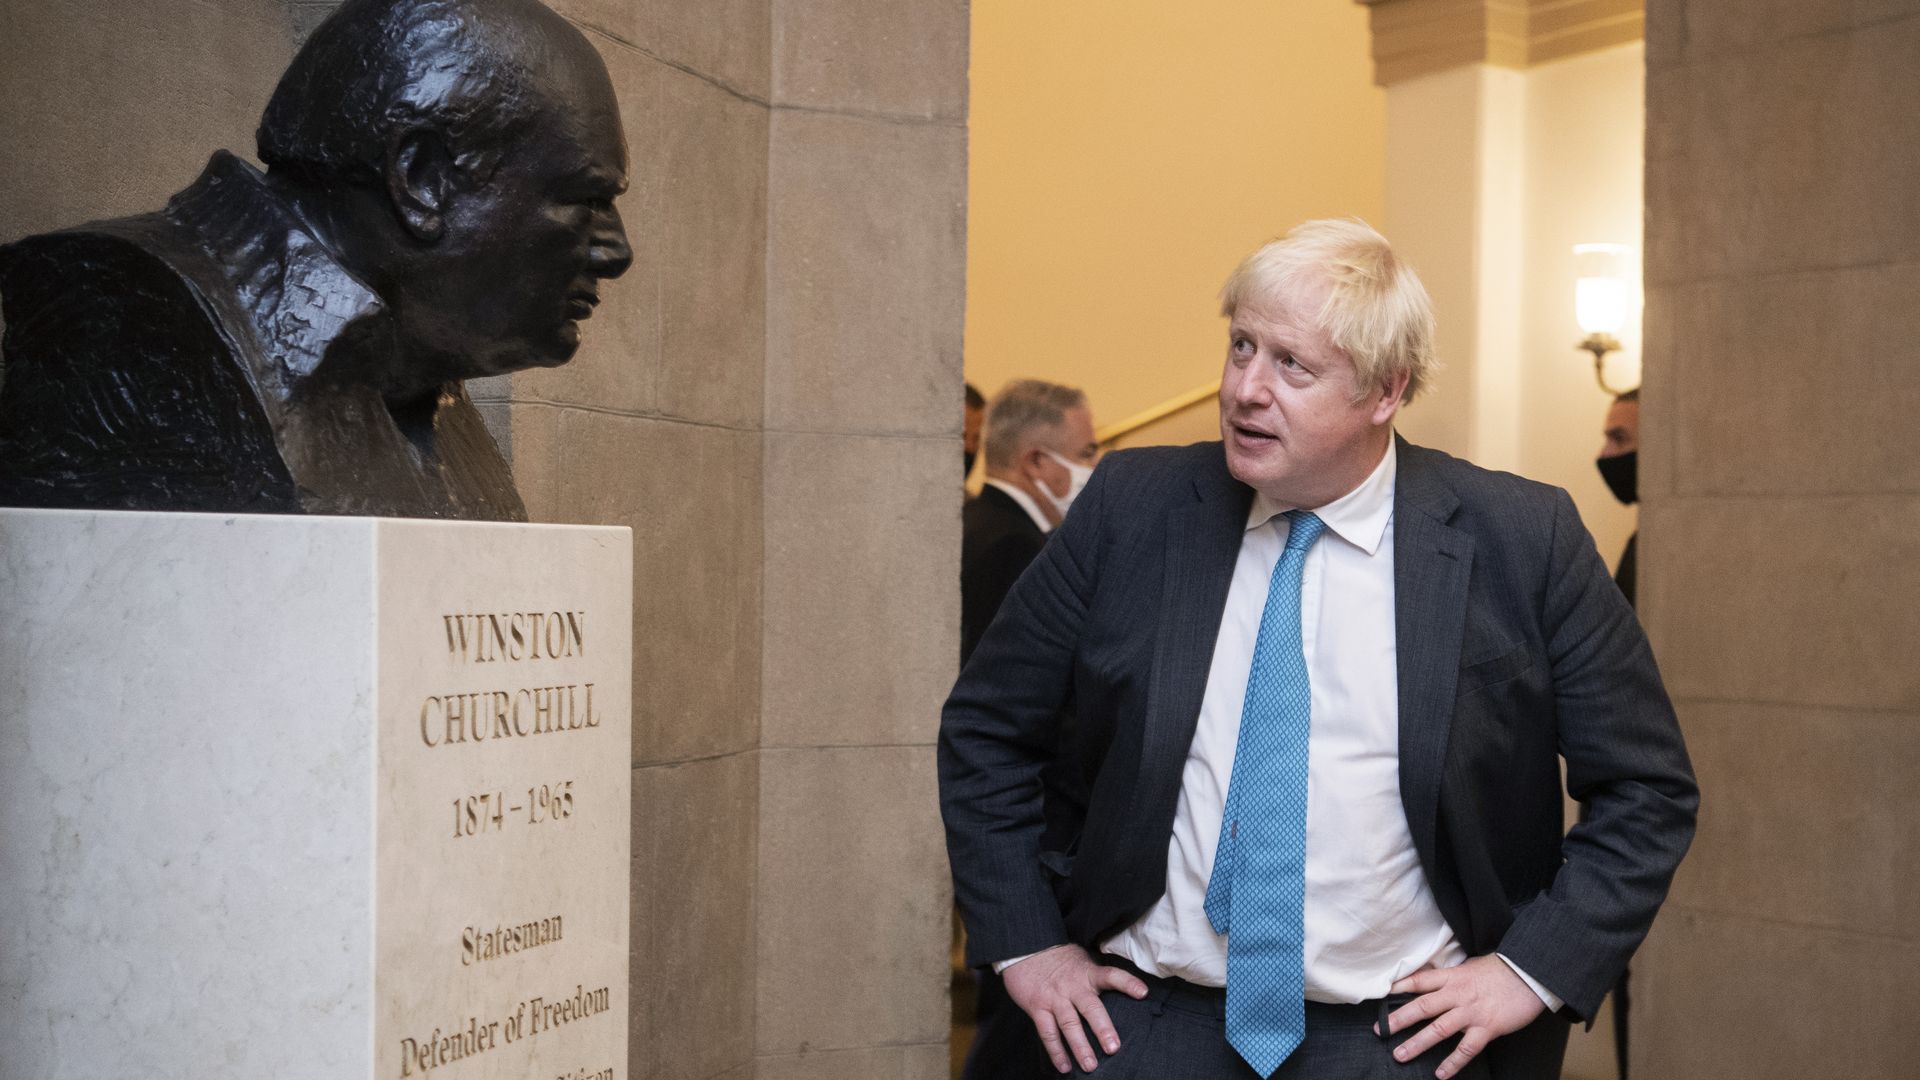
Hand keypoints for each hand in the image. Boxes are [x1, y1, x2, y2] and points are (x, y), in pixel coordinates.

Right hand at [1001, 944, 1148, 1073]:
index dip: (1127, 983)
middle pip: (1090, 1007)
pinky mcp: (1037, 1007)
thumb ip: (1097, 975)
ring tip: (1090, 1066)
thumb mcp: (1081, 959)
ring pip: (1069, 1024)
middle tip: (1113, 1048)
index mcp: (1087, 973)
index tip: (1143, 993)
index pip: (1111, 975)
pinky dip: (1056, 1051)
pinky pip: (1047, 1033)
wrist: (1025, 949)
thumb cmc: (1059, 959)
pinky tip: (1064, 1066)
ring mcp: (1055, 998)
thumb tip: (1125, 987)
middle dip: (1102, 1029)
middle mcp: (1073, 986)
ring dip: (1079, 1047)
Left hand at [1378, 955, 1545, 1078]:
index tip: (1381, 995)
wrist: (1529, 975)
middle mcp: (1457, 994)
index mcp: (1452, 977)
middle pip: (1422, 1007)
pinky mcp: (1487, 1028)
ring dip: (1417, 1044)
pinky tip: (1440, 1073)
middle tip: (1380, 1031)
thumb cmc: (1500, 970)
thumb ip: (1452, 977)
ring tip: (1400, 1055)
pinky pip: (1466, 1049)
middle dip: (1398, 1020)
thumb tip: (1434, 982)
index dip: (1399, 987)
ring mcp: (1471, 1012)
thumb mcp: (1470, 967)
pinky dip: (1452, 1062)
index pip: (1420, 981)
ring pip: (1438, 1029)